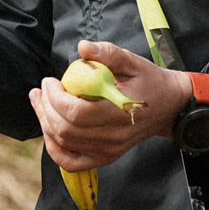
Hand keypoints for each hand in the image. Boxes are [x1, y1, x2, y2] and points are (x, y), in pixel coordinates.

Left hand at [27, 40, 192, 171]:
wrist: (169, 107)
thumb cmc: (149, 81)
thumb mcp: (133, 61)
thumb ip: (108, 53)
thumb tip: (82, 47)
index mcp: (119, 113)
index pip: (76, 113)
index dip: (55, 98)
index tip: (49, 81)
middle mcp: (113, 137)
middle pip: (65, 130)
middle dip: (45, 108)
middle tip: (41, 89)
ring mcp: (108, 151)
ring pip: (64, 144)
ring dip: (45, 123)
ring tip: (40, 102)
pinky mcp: (105, 157)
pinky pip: (71, 162)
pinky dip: (54, 148)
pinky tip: (48, 129)